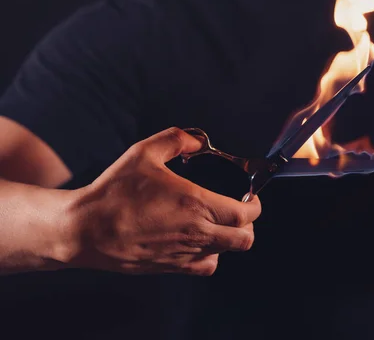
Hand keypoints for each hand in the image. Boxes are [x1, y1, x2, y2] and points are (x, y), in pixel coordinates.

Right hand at [67, 127, 260, 274]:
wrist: (85, 229)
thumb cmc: (113, 192)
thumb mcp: (143, 153)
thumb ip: (175, 139)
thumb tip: (197, 139)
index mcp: (195, 204)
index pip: (245, 213)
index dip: (255, 205)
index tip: (251, 197)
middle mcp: (196, 233)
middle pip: (244, 238)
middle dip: (250, 224)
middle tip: (240, 210)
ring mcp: (184, 253)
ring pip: (227, 253)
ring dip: (230, 238)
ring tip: (219, 223)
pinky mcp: (171, 267)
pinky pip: (205, 267)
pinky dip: (211, 255)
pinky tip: (199, 240)